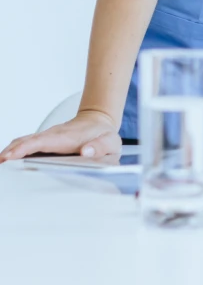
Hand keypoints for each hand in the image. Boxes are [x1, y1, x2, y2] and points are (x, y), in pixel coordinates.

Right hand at [0, 109, 121, 161]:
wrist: (98, 121)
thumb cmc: (103, 134)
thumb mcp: (110, 141)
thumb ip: (100, 147)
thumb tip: (86, 152)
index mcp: (65, 137)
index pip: (41, 142)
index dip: (24, 148)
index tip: (10, 156)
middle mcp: (52, 135)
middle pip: (25, 141)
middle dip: (10, 152)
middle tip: (0, 163)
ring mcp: (46, 137)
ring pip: (22, 142)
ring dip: (8, 152)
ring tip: (0, 164)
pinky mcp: (43, 141)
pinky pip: (24, 144)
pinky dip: (12, 151)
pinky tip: (5, 160)